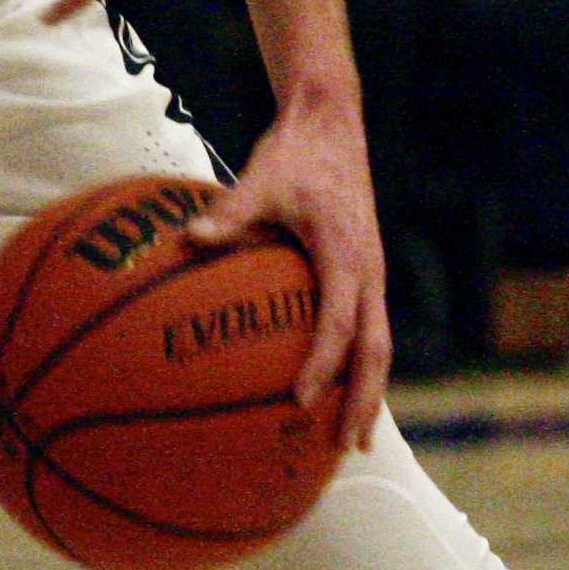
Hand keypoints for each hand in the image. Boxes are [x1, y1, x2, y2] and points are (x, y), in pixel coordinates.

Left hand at [189, 88, 390, 451]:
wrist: (331, 123)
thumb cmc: (294, 152)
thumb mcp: (261, 179)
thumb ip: (229, 213)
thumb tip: (188, 238)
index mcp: (347, 256)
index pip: (339, 326)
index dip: (321, 366)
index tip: (297, 400)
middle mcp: (370, 271)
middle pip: (376, 352)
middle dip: (363, 401)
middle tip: (345, 447)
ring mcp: (373, 272)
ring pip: (381, 345)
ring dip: (369, 389)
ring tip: (353, 436)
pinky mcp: (367, 269)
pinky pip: (370, 326)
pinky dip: (361, 362)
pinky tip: (339, 385)